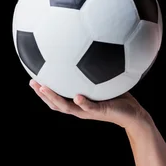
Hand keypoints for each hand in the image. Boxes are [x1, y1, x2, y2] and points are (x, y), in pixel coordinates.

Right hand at [29, 79, 149, 128]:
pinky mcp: (102, 111)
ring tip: (44, 88)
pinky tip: (77, 96)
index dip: (43, 91)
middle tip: (32, 81)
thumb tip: (90, 51)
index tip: (32, 78)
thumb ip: (96, 71)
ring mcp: (89, 111)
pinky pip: (90, 107)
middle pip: (55, 104)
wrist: (133, 114)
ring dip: (54, 98)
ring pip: (67, 107)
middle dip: (42, 94)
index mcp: (78, 103)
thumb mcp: (105, 82)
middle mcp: (80, 108)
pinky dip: (83, 103)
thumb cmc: (118, 97)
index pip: (56, 98)